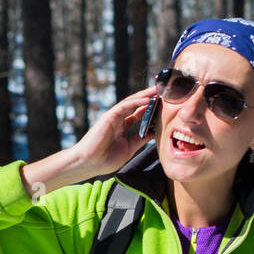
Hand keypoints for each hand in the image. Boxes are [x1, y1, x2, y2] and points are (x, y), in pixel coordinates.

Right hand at [19, 85, 161, 198]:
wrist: (89, 163)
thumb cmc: (105, 159)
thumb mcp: (129, 148)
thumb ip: (140, 139)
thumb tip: (155, 132)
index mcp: (122, 128)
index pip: (139, 114)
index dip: (150, 109)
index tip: (164, 105)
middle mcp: (118, 120)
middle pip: (137, 105)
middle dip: (150, 98)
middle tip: (163, 91)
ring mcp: (113, 117)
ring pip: (132, 102)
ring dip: (145, 95)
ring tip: (158, 90)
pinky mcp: (109, 116)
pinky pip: (125, 106)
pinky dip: (136, 102)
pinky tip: (148, 99)